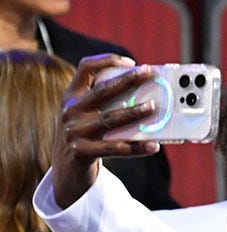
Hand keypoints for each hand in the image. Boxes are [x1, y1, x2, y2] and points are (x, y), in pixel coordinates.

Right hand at [51, 54, 159, 207]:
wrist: (66, 171)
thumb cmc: (86, 137)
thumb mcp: (86, 116)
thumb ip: (105, 104)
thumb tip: (148, 97)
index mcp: (71, 97)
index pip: (85, 68)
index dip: (107, 60)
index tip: (131, 62)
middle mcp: (70, 111)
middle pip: (102, 91)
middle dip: (128, 80)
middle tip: (149, 73)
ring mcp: (74, 132)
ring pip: (110, 119)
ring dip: (134, 112)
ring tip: (153, 107)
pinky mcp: (82, 152)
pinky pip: (115, 148)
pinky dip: (137, 147)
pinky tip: (153, 146)